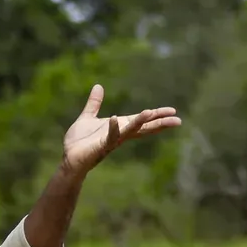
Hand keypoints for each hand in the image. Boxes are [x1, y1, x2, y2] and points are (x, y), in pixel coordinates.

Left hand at [60, 85, 181, 175]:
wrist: (68, 159)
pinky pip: (109, 137)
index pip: (142, 120)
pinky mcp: (101, 147)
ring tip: (150, 112)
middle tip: (177, 120)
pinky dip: (113, 128)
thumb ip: (94, 104)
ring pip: (129, 132)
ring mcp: (111, 142)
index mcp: (119, 127)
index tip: (173, 111)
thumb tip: (99, 87)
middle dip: (159, 123)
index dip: (156, 115)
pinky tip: (115, 119)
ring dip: (140, 122)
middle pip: (143, 128)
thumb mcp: (87, 118)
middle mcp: (119, 135)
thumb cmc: (79, 142)